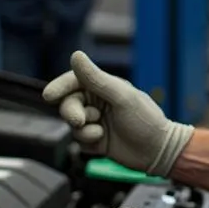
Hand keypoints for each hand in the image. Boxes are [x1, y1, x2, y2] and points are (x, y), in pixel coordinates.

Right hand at [42, 51, 192, 176]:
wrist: (158, 152)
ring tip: (101, 132)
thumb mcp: (121, 97)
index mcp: (103, 86)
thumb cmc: (145, 120)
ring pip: (71, 124)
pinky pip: (79, 141)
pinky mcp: (95, 140)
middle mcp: (97, 102)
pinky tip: (103, 143)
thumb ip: (96, 78)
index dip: (60, 87)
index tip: (49, 95)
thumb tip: (76, 55)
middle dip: (72, 113)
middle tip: (80, 121)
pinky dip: (88, 143)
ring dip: (83, 130)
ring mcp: (95, 121)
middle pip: (68, 104)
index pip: (73, 81)